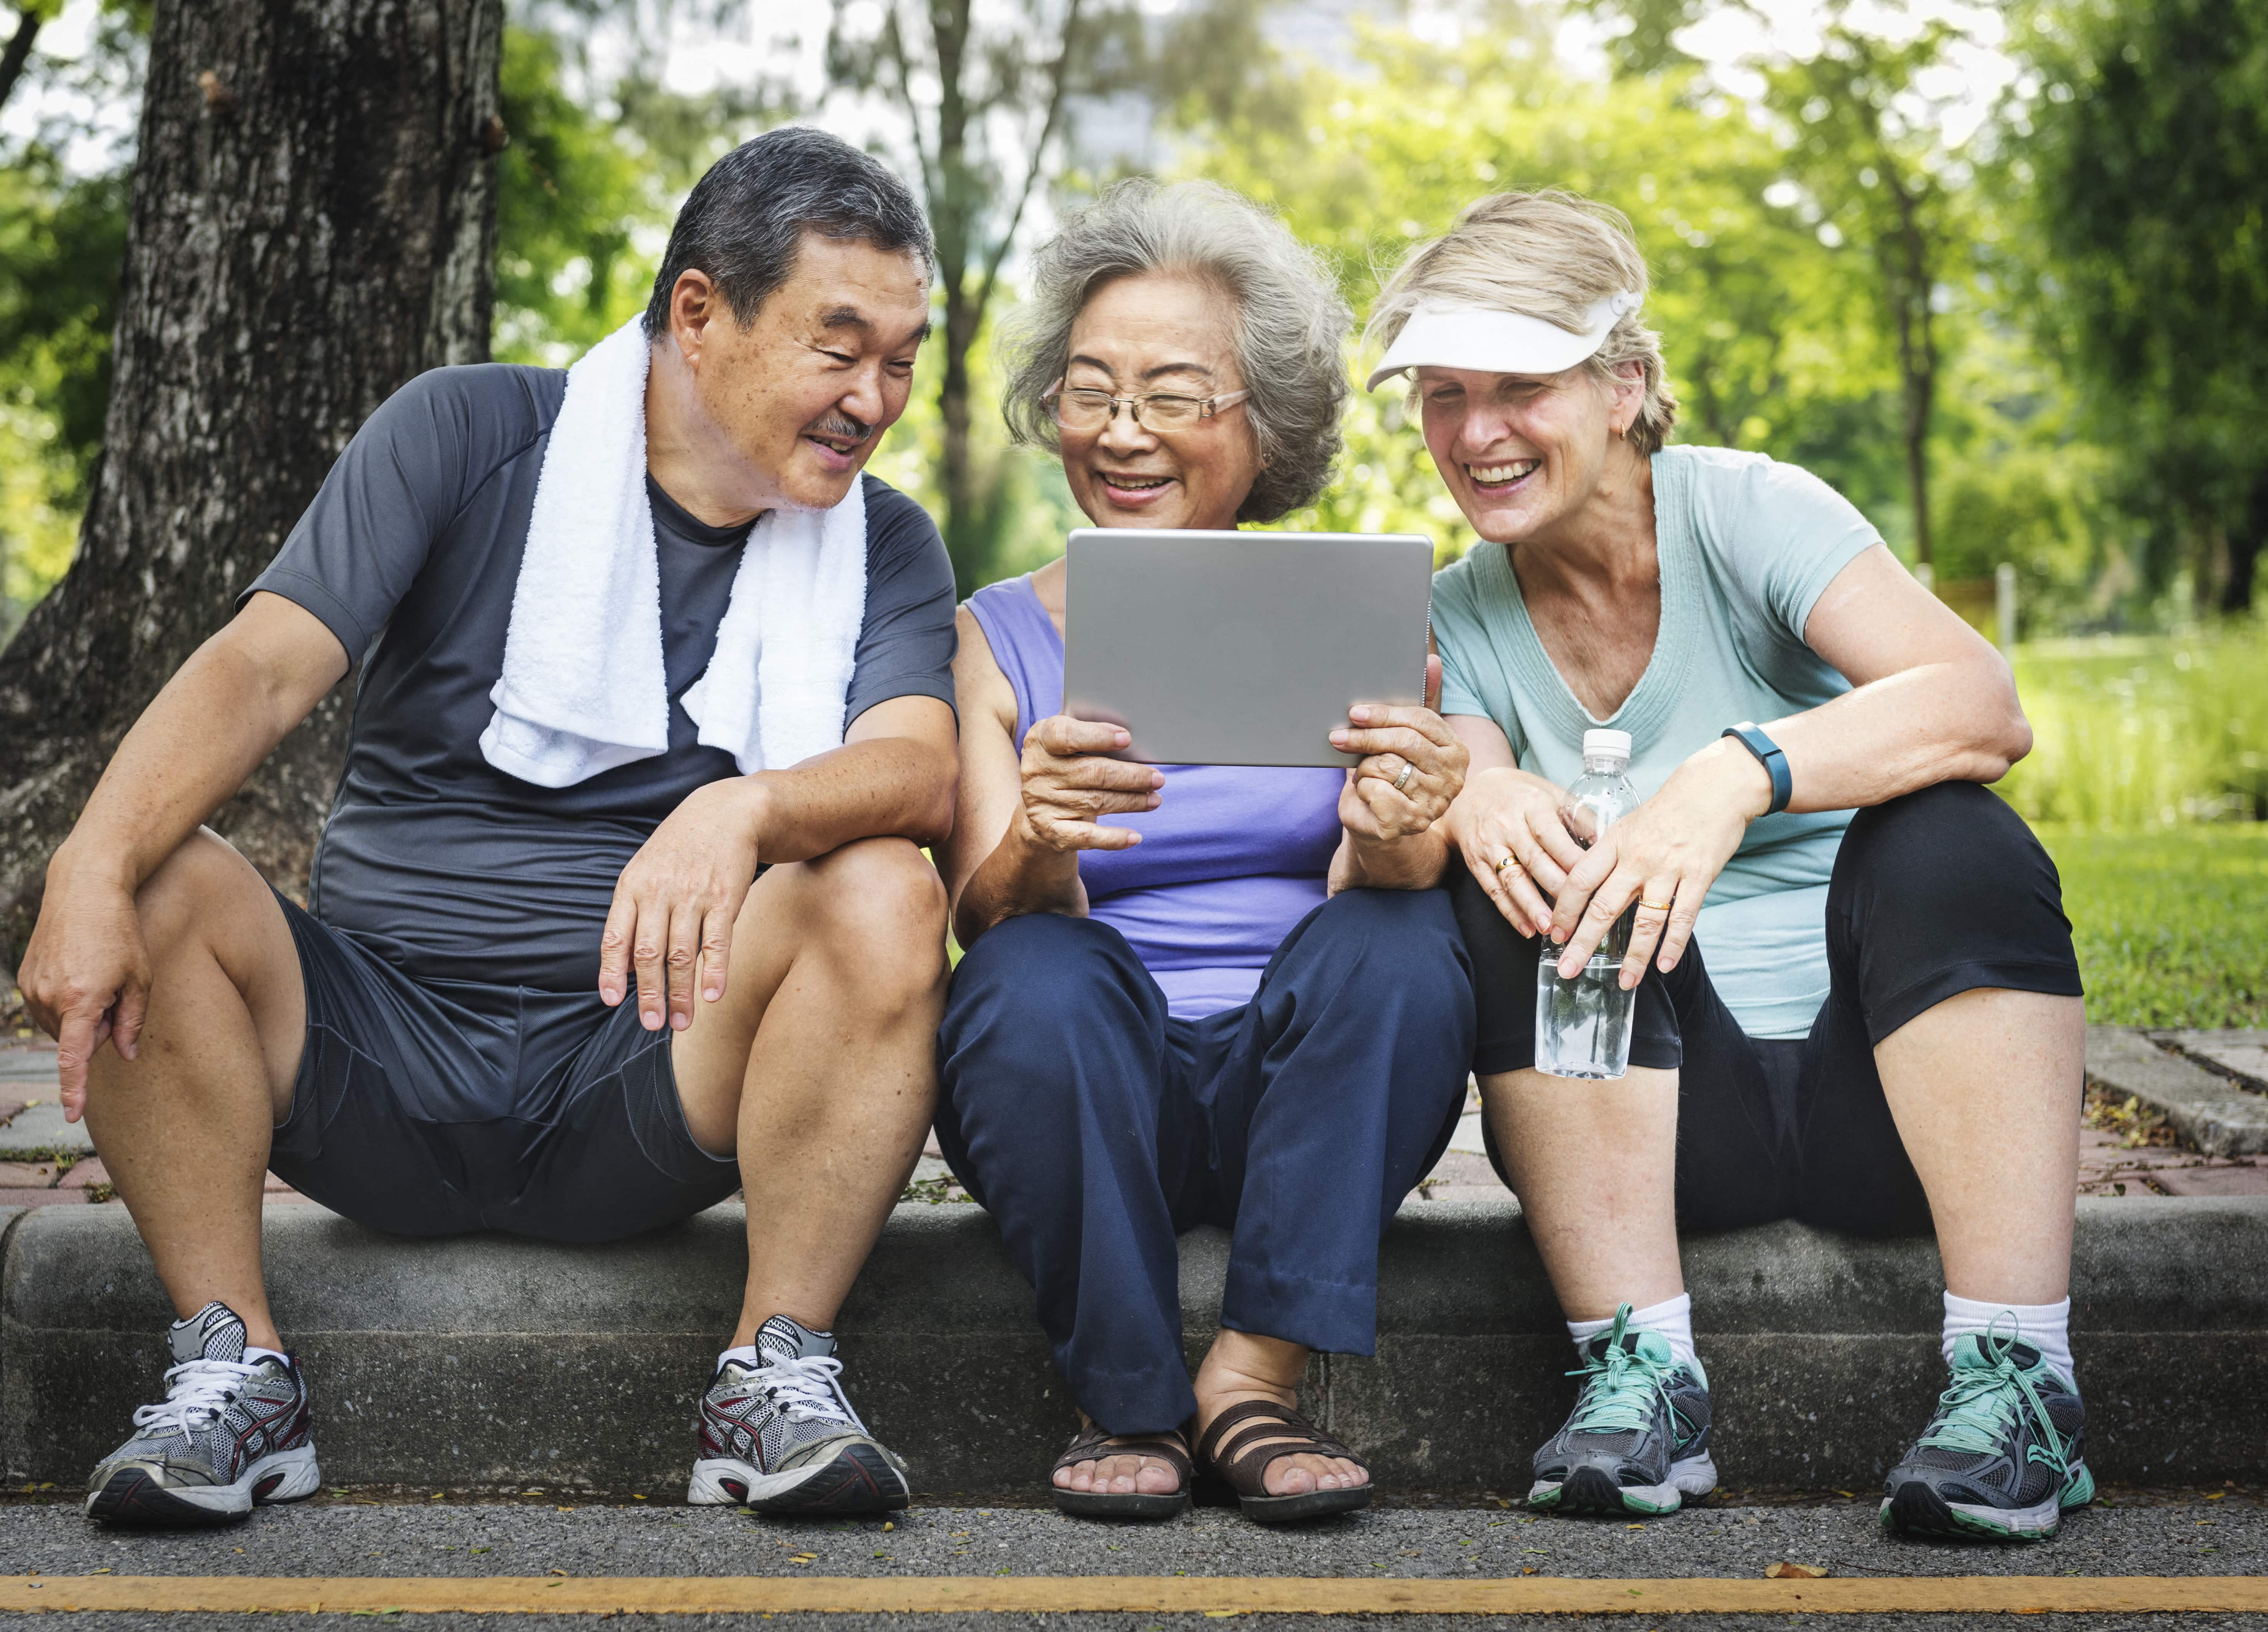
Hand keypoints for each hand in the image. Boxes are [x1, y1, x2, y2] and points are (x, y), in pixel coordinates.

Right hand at [16, 861, 150, 1120]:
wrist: (84, 889)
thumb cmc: (121, 933)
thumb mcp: (140, 979)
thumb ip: (132, 1022)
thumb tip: (124, 1056)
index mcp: (81, 1000)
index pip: (74, 1057)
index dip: (75, 1089)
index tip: (71, 1115)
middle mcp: (48, 997)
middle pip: (78, 1040)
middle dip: (99, 1028)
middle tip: (115, 992)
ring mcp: (31, 988)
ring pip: (62, 1026)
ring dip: (83, 1014)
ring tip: (97, 975)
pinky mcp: (23, 978)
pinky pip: (49, 1009)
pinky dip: (67, 1002)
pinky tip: (80, 972)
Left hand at [599, 779, 763, 1031]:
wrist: (726, 812)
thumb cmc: (680, 849)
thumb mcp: (645, 870)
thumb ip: (633, 912)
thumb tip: (623, 965)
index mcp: (632, 886)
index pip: (616, 936)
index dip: (612, 972)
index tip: (613, 1002)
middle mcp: (659, 892)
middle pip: (649, 953)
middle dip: (650, 994)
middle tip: (652, 1024)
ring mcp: (692, 895)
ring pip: (682, 954)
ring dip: (681, 993)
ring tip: (681, 1022)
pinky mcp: (725, 898)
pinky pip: (717, 942)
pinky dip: (714, 972)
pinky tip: (712, 995)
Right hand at [1016, 715, 1163, 852]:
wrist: (1038, 801)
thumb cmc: (1066, 761)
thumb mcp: (1070, 740)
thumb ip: (1091, 731)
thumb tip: (1131, 738)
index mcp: (1041, 739)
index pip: (1067, 736)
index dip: (1098, 736)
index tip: (1127, 739)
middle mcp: (1037, 770)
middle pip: (1092, 773)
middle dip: (1131, 776)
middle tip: (1157, 778)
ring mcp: (1041, 802)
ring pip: (1096, 802)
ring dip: (1131, 802)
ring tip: (1154, 799)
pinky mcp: (1050, 830)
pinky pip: (1086, 836)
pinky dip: (1113, 838)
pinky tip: (1134, 837)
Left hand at [1329, 658, 1467, 845]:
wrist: (1379, 824)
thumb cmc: (1390, 774)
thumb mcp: (1402, 737)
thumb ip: (1418, 702)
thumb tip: (1432, 660)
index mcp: (1456, 751)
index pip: (1421, 721)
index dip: (1385, 714)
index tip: (1355, 713)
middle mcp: (1452, 778)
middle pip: (1404, 741)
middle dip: (1367, 736)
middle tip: (1338, 736)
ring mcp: (1434, 803)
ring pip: (1387, 766)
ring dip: (1364, 768)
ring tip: (1363, 772)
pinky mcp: (1411, 822)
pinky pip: (1377, 792)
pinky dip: (1363, 789)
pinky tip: (1366, 793)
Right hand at [1447, 766, 1586, 937]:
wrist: (1472, 792)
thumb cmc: (1522, 794)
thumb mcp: (1552, 793)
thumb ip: (1580, 817)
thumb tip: (1609, 843)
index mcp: (1531, 806)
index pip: (1552, 836)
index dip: (1571, 860)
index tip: (1593, 881)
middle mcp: (1507, 825)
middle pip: (1533, 860)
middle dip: (1555, 888)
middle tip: (1576, 913)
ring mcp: (1489, 845)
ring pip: (1511, 879)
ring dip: (1530, 906)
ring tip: (1549, 928)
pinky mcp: (1476, 863)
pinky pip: (1493, 891)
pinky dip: (1510, 911)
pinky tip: (1527, 928)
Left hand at [1548, 738, 1771, 984]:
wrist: (1714, 788)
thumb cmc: (1668, 808)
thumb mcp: (1628, 824)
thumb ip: (1609, 854)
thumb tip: (1585, 884)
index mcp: (1615, 843)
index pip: (1579, 880)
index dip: (1564, 910)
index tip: (1553, 934)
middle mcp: (1637, 858)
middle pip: (1604, 906)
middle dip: (1584, 942)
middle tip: (1569, 970)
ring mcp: (1669, 869)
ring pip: (1645, 921)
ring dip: (1634, 956)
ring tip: (1626, 982)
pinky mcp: (1699, 877)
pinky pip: (1683, 917)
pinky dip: (1673, 945)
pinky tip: (1663, 966)